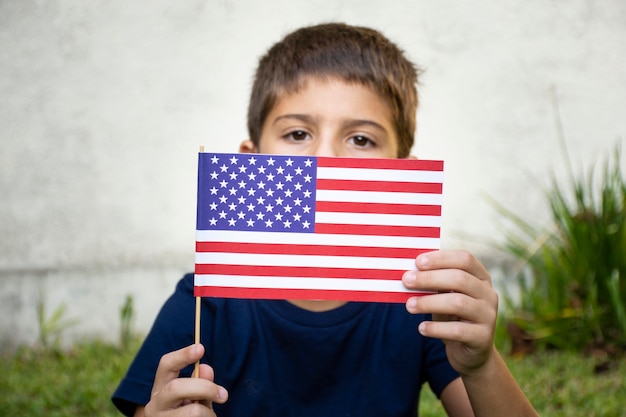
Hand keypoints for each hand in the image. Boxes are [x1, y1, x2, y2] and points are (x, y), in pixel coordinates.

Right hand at [142, 344, 227, 416]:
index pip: (166, 365)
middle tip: (224, 395)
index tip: (201, 348)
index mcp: (160, 388)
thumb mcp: (196, 398)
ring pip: (193, 411)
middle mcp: (154, 405)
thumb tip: (205, 368)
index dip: (182, 355)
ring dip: (209, 413)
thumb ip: (201, 384)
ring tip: (209, 416)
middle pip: (176, 387)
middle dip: (205, 387)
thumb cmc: (189, 414)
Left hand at [402, 250, 498, 376]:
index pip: (464, 259)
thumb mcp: (444, 296)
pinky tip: (422, 328)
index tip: (418, 262)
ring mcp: (488, 316)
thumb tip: (409, 273)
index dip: (441, 258)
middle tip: (406, 281)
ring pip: (458, 303)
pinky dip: (436, 328)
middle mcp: (489, 294)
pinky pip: (457, 330)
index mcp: (481, 277)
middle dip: (430, 278)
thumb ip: (434, 283)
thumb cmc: (452, 316)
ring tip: (409, 306)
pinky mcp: (483, 338)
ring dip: (429, 302)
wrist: (469, 352)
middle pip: (460, 279)